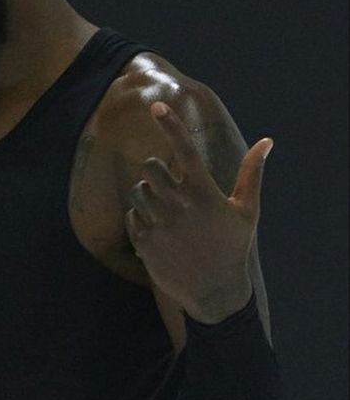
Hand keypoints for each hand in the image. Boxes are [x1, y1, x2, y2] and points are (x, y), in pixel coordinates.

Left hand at [125, 102, 273, 321]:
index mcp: (205, 194)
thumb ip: (252, 173)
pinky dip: (140, 219)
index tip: (156, 106)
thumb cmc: (233, 247)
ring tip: (163, 210)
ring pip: (138, 192)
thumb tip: (267, 141)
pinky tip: (157, 230)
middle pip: (150, 167)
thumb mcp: (246, 211)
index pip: (185, 150)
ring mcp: (160, 226)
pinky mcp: (145, 244)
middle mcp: (180, 206)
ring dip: (147, 195)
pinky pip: (132, 217)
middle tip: (166, 183)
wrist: (215, 294)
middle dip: (155, 170)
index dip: (170, 124)